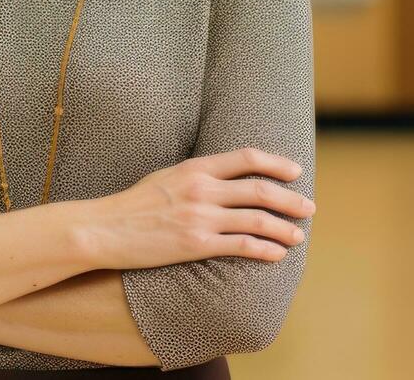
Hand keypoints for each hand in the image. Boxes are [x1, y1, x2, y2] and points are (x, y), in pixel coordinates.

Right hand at [81, 147, 313, 269]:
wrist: (104, 228)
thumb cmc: (132, 204)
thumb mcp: (167, 176)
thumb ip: (197, 175)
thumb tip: (223, 177)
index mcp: (195, 167)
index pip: (247, 158)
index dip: (276, 164)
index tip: (295, 172)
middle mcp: (201, 188)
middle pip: (260, 190)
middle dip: (291, 200)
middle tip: (309, 207)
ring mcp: (200, 216)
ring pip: (256, 220)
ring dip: (284, 228)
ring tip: (299, 235)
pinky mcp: (195, 244)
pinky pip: (241, 245)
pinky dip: (265, 249)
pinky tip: (277, 254)